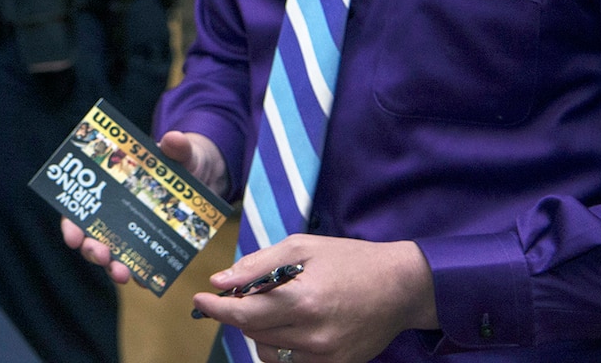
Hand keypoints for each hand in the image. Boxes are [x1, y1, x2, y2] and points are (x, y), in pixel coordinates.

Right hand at [61, 129, 227, 286]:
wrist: (206, 175)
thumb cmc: (183, 159)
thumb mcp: (182, 150)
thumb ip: (177, 147)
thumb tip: (174, 140)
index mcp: (112, 188)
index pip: (80, 209)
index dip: (71, 224)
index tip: (72, 236)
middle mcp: (117, 213)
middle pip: (94, 237)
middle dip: (93, 249)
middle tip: (102, 255)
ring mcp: (135, 232)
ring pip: (115, 255)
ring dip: (115, 267)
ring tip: (123, 274)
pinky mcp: (156, 245)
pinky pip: (145, 264)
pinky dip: (144, 274)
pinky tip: (147, 280)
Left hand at [191, 236, 438, 362]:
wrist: (401, 287)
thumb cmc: (349, 260)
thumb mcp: (302, 248)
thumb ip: (257, 265)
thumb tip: (220, 281)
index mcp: (302, 300)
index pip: (244, 315)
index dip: (216, 309)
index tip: (199, 300)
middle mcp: (313, 334)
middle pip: (253, 332)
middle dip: (239, 312)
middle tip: (244, 293)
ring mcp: (326, 356)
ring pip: (269, 351)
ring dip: (259, 331)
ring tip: (273, 307)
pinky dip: (281, 346)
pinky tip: (288, 325)